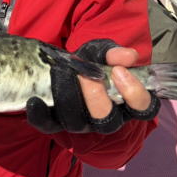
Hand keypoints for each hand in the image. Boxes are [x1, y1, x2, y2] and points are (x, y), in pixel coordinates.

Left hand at [26, 39, 159, 134]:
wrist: (64, 66)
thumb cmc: (90, 62)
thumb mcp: (100, 51)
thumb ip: (112, 52)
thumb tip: (129, 55)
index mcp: (125, 103)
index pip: (143, 109)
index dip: (135, 94)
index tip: (120, 71)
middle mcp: (106, 119)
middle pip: (108, 122)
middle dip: (98, 98)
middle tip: (88, 75)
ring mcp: (81, 124)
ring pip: (78, 124)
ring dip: (70, 98)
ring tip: (64, 72)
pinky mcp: (56, 123)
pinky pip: (48, 125)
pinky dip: (40, 115)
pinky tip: (34, 101)